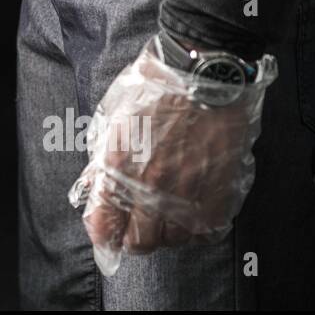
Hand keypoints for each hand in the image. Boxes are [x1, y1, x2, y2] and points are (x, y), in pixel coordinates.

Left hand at [68, 36, 274, 275]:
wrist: (205, 71)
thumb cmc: (155, 86)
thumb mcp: (113, 117)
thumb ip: (101, 158)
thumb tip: (94, 188)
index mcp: (119, 167)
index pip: (103, 227)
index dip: (102, 233)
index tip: (107, 230)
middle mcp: (152, 187)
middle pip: (139, 242)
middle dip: (132, 236)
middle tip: (137, 223)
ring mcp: (189, 193)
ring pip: (173, 241)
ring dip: (166, 232)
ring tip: (166, 213)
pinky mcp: (220, 192)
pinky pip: (206, 232)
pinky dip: (197, 227)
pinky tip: (191, 210)